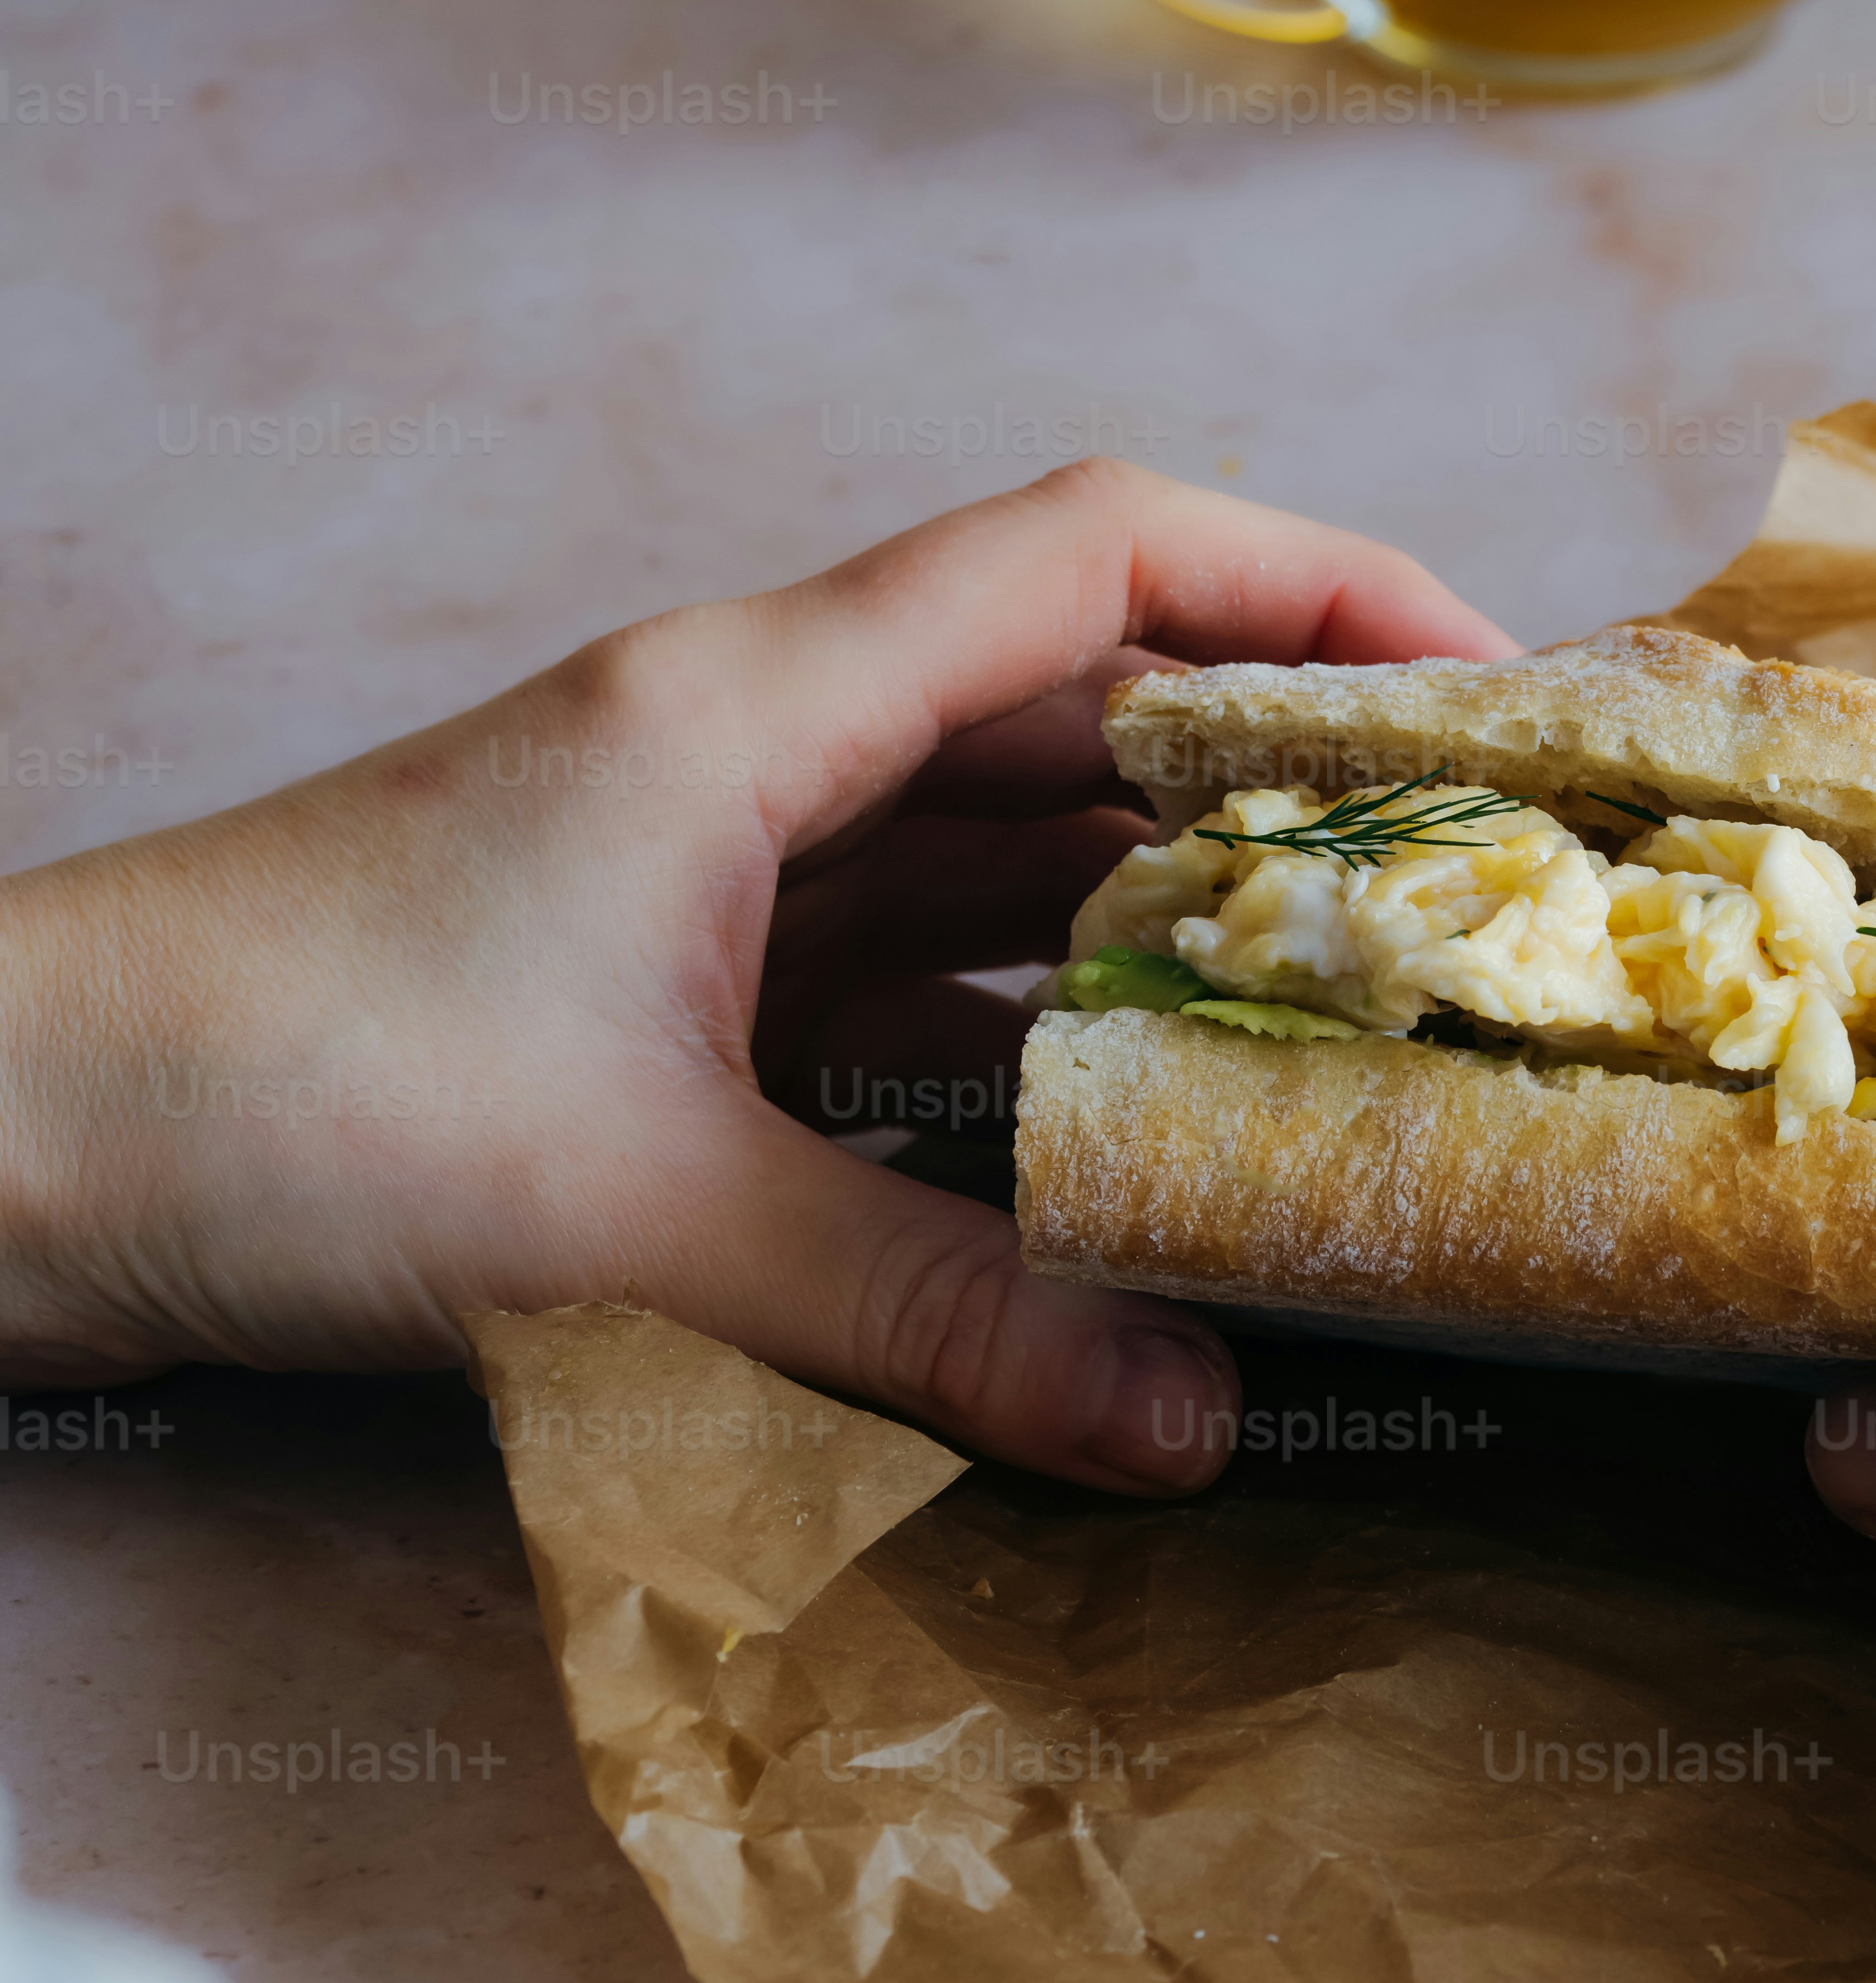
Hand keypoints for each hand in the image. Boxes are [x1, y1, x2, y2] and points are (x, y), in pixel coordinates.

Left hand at [0, 461, 1515, 1490]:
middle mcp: (738, 756)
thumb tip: (1191, 1425)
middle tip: (1462, 893)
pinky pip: (882, 990)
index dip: (1315, 589)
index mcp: (751, 710)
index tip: (1490, 685)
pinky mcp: (640, 996)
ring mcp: (686, 874)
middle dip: (1272, 783)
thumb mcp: (640, 1212)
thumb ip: (928, 1321)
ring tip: (1336, 1022)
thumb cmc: (277, 1094)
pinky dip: (1008, 1051)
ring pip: (980, 857)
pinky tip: (1115, 1143)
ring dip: (1146, 928)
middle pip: (1065, 703)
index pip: (1098, 557)